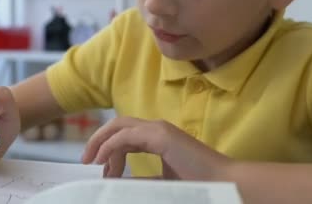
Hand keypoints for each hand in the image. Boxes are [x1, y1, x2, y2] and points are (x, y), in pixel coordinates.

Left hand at [81, 117, 232, 179]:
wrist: (224, 184)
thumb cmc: (199, 185)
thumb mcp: (162, 182)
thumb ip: (143, 180)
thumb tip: (118, 184)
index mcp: (159, 138)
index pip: (126, 136)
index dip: (110, 151)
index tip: (103, 172)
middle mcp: (158, 129)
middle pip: (119, 125)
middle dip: (99, 140)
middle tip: (86, 160)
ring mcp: (160, 130)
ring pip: (120, 126)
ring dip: (101, 141)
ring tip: (91, 161)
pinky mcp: (162, 136)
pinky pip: (126, 136)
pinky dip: (111, 146)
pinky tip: (103, 160)